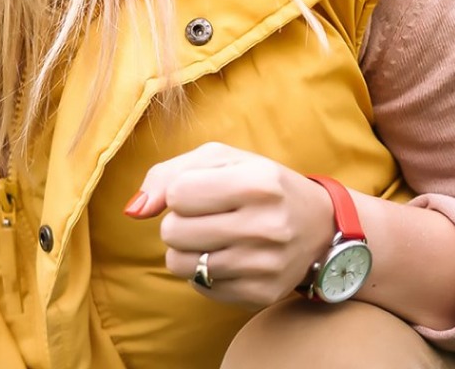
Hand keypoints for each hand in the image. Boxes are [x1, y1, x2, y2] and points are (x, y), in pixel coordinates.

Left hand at [123, 142, 338, 307]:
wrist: (320, 227)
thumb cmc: (260, 185)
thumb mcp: (221, 160)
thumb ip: (167, 174)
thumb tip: (134, 210)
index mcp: (258, 183)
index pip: (177, 194)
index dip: (180, 192)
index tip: (203, 192)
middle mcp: (266, 226)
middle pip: (172, 232)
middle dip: (179, 223)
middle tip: (208, 218)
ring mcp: (265, 265)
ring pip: (180, 264)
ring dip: (187, 249)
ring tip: (215, 237)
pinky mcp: (261, 294)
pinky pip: (200, 286)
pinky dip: (205, 272)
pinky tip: (231, 257)